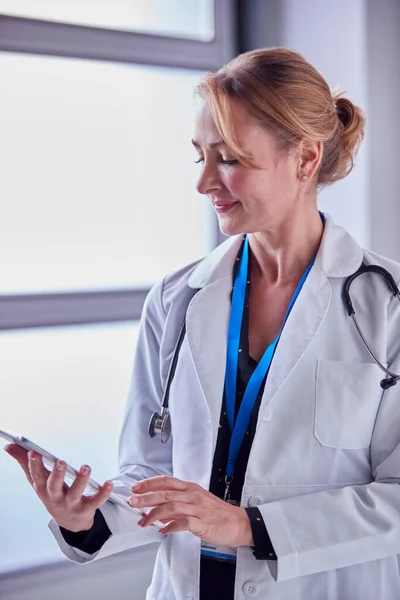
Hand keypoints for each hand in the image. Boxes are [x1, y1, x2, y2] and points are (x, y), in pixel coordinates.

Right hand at [4, 444, 112, 531]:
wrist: (69, 522)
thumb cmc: (51, 495)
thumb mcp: (37, 481)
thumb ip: (24, 462)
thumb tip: (9, 447)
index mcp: (43, 488)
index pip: (36, 475)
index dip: (34, 464)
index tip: (33, 452)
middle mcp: (56, 497)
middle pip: (55, 486)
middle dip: (57, 474)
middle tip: (61, 462)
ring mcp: (71, 504)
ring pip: (75, 493)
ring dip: (81, 480)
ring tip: (86, 467)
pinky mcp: (86, 508)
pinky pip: (95, 501)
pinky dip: (103, 493)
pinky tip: (108, 483)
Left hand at [127, 475, 253, 547]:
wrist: (239, 523)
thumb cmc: (217, 513)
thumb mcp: (197, 503)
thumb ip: (178, 505)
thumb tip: (157, 511)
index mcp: (191, 488)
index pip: (167, 481)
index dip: (150, 483)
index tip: (136, 487)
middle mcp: (193, 495)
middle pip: (166, 493)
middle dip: (146, 497)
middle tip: (132, 502)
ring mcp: (198, 509)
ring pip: (171, 507)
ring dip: (154, 514)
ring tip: (143, 521)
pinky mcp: (203, 523)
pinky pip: (183, 523)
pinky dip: (170, 527)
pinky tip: (162, 531)